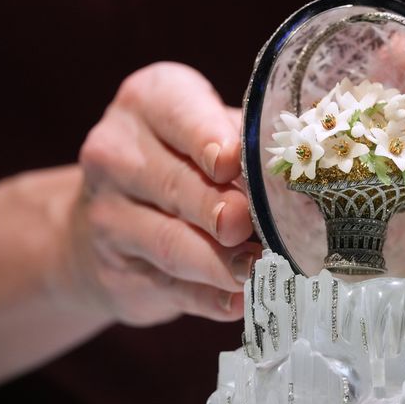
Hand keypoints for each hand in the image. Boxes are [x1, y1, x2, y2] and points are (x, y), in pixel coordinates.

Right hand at [68, 62, 259, 325]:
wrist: (103, 223)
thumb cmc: (184, 162)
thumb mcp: (210, 133)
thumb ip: (247, 145)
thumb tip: (301, 176)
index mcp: (148, 103)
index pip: (178, 115)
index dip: (207, 140)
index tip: (231, 162)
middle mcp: (117, 154)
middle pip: (176, 184)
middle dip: (218, 208)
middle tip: (249, 225)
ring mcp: (109, 217)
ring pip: (170, 242)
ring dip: (220, 261)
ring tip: (259, 268)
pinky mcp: (119, 272)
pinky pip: (170, 288)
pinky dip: (209, 298)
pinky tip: (238, 301)